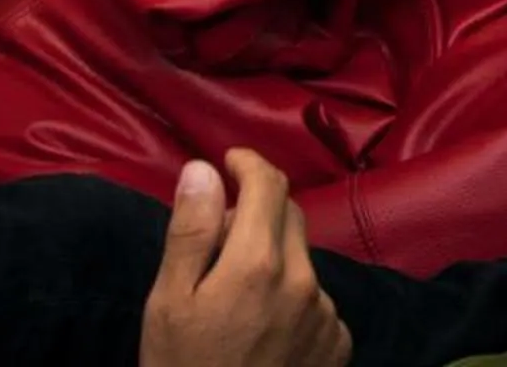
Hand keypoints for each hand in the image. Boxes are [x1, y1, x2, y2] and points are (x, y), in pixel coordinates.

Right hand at [141, 151, 349, 366]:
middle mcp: (303, 281)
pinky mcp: (338, 344)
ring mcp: (326, 315)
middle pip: (290, 216)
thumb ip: (190, 232)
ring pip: (303, 260)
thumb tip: (203, 169)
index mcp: (258, 263)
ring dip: (276, 260)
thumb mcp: (168, 304)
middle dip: (259, 211)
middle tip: (221, 236)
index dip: (249, 163)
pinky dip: (294, 299)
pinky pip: (317, 301)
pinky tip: (264, 330)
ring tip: (237, 300)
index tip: (229, 161)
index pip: (269, 184)